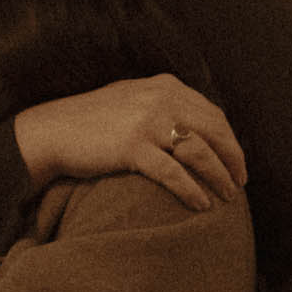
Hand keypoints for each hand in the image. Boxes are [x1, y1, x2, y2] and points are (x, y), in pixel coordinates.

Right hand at [11, 75, 244, 210]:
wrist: (51, 131)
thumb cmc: (91, 120)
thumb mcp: (132, 99)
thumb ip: (163, 104)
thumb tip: (195, 125)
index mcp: (165, 86)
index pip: (213, 114)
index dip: (230, 140)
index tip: (236, 162)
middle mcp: (161, 99)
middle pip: (214, 131)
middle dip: (233, 159)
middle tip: (239, 183)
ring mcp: (147, 122)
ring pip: (200, 152)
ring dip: (218, 177)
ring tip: (226, 197)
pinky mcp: (132, 147)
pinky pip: (174, 173)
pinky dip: (192, 190)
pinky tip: (201, 205)